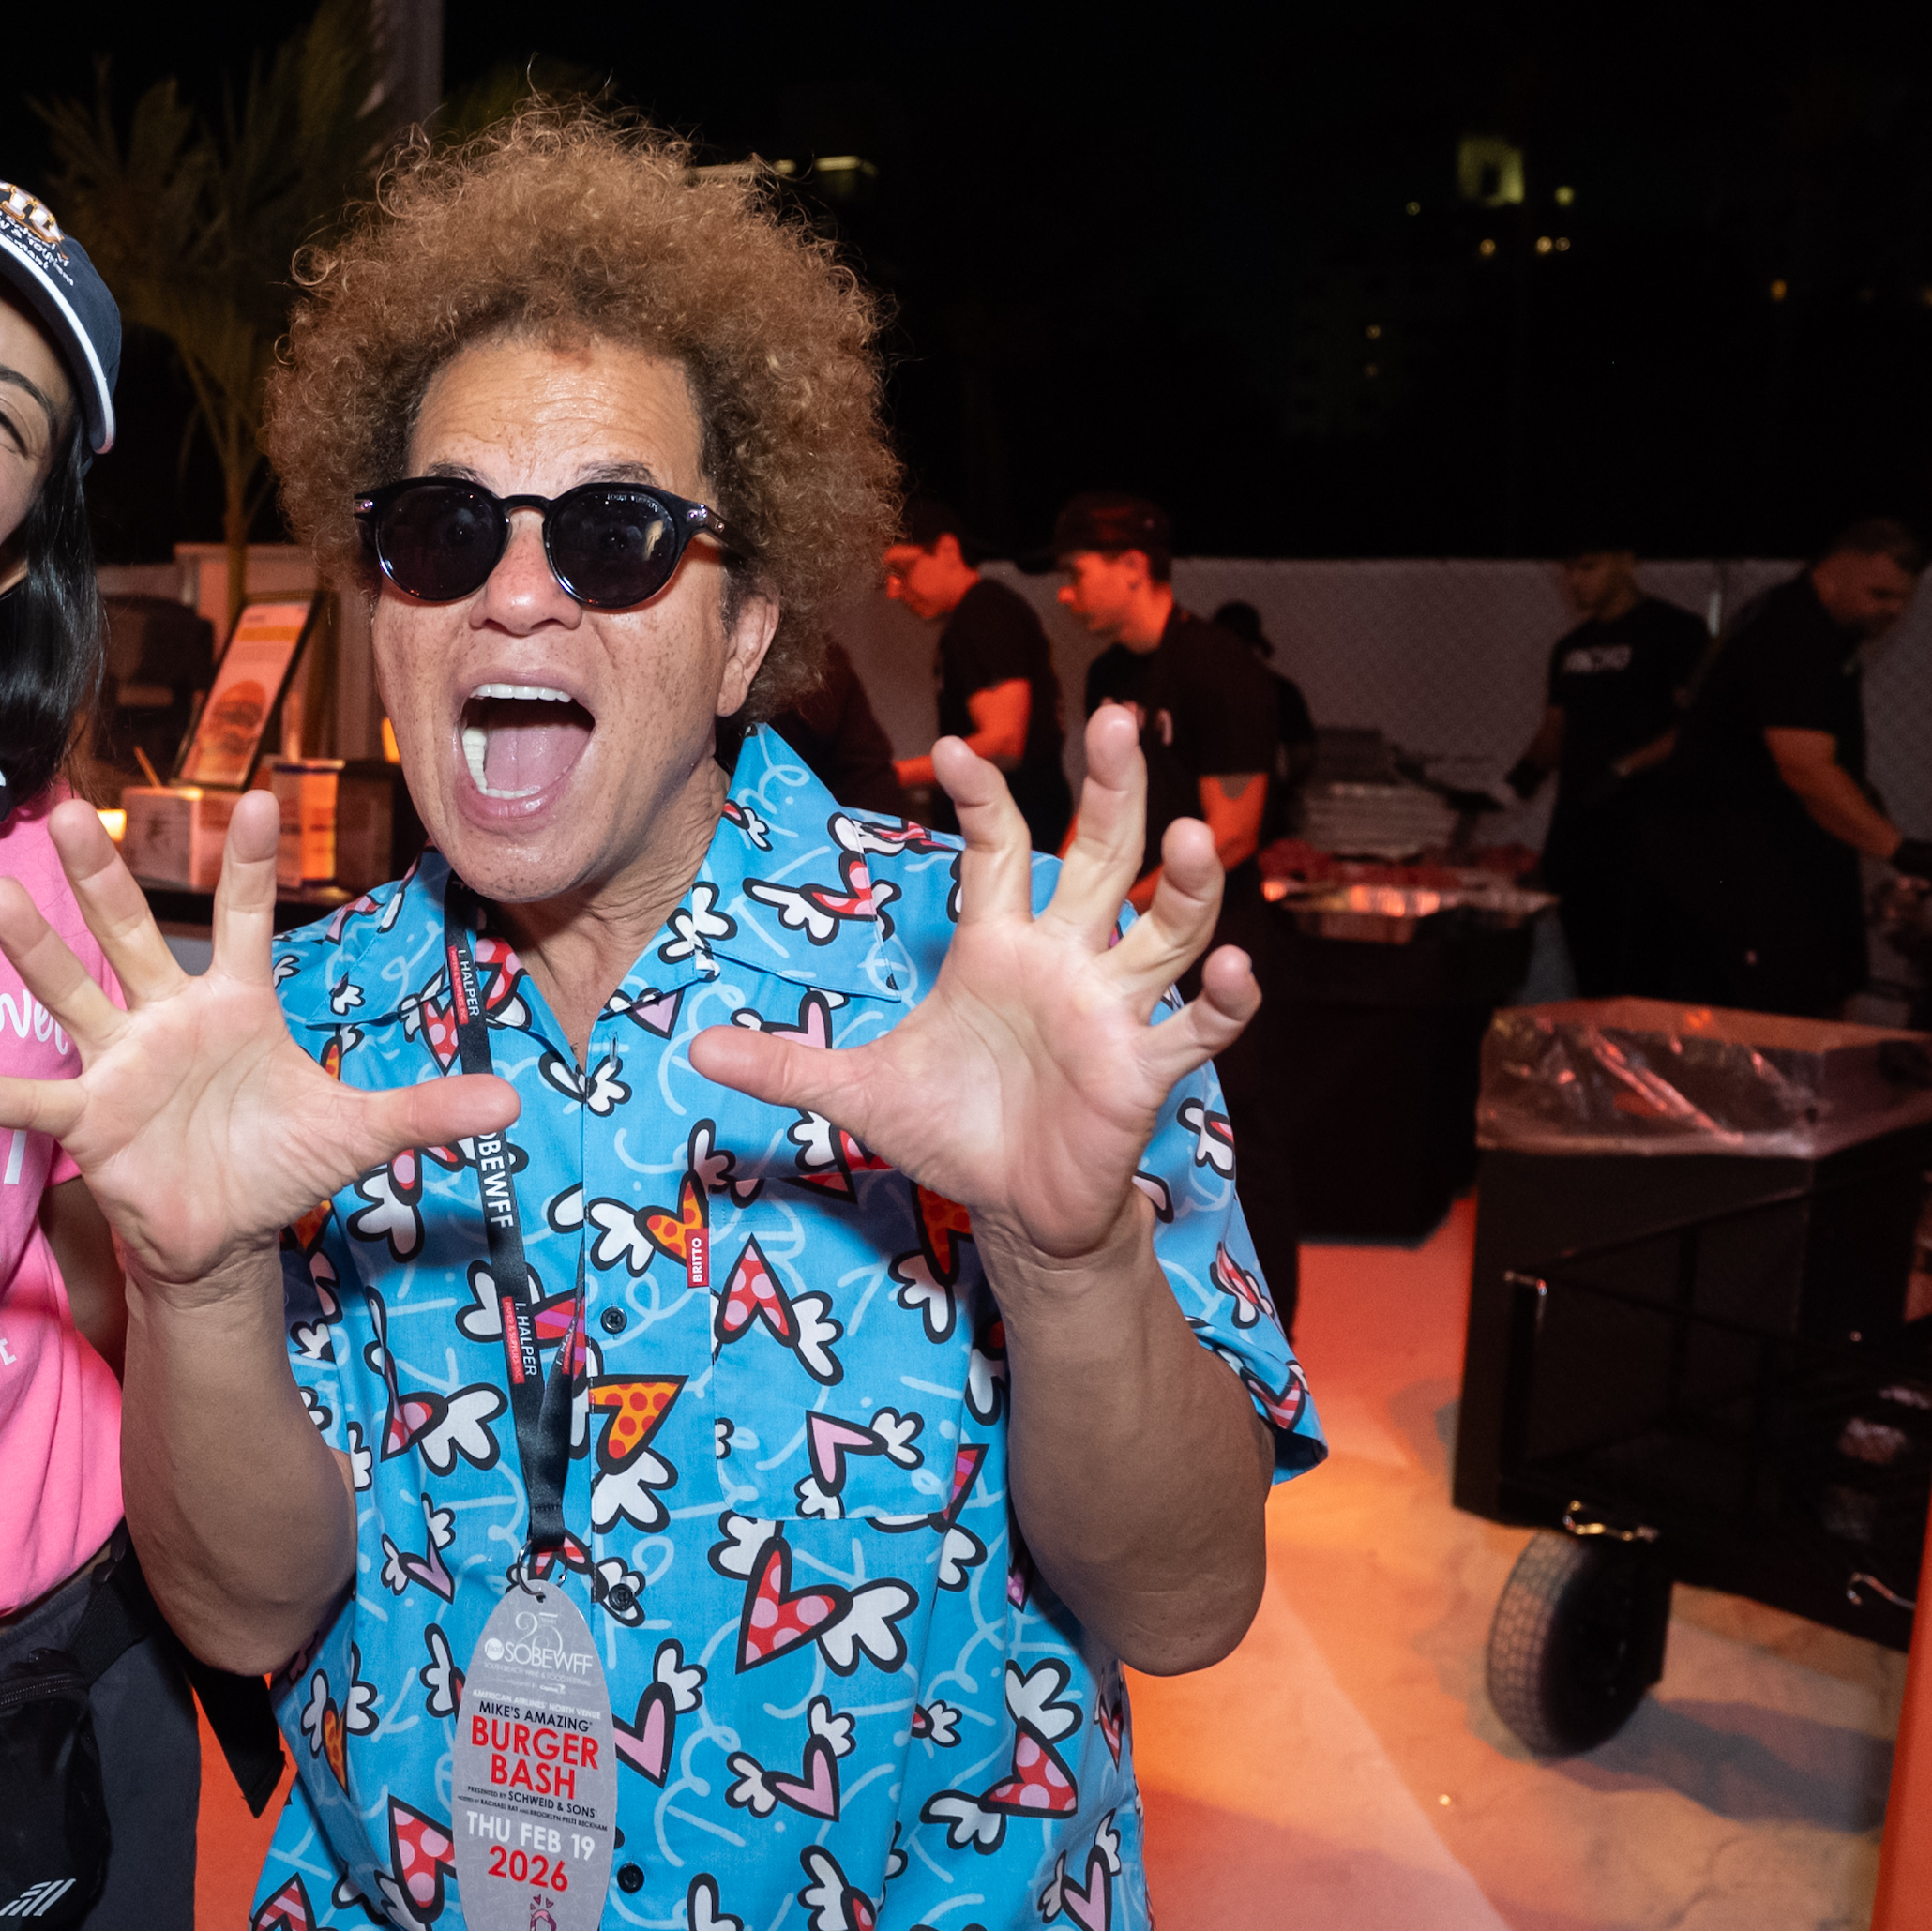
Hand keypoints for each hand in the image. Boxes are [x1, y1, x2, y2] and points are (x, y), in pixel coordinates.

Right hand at [0, 793, 513, 1298]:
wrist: (224, 1236)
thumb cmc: (278, 1164)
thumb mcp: (359, 1135)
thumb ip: (424, 1110)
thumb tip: (511, 1101)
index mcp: (236, 1004)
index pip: (246, 918)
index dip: (250, 864)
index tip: (259, 797)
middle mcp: (168, 1016)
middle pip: (132, 931)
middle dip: (105, 874)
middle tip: (75, 808)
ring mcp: (120, 1062)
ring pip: (73, 993)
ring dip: (36, 950)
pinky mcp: (89, 1119)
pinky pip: (30, 1100)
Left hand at [686, 705, 1257, 1275]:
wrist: (1011, 1209)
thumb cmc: (951, 1130)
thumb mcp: (857, 1093)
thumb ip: (786, 1066)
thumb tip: (693, 1050)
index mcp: (998, 944)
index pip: (998, 849)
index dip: (983, 797)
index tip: (953, 749)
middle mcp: (1065, 959)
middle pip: (1102, 855)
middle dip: (1113, 789)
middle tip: (1118, 721)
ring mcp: (1112, 1009)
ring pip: (1166, 927)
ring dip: (1185, 883)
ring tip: (1187, 833)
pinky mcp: (1145, 1069)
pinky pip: (1198, 1028)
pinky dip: (1225, 1002)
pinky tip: (1238, 971)